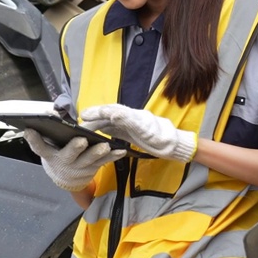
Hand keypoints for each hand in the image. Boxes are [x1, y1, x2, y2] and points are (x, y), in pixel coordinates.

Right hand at [24, 129, 124, 191]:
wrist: (66, 180)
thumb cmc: (57, 155)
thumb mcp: (49, 145)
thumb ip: (47, 131)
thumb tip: (48, 112)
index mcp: (51, 155)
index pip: (40, 147)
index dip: (34, 140)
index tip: (29, 130)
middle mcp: (64, 163)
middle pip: (69, 155)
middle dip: (75, 148)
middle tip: (81, 141)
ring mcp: (80, 168)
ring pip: (89, 160)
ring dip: (98, 153)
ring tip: (105, 146)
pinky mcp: (93, 169)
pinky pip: (104, 162)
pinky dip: (113, 156)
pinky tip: (120, 150)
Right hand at [80, 104, 197, 161]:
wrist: (176, 147)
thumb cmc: (163, 139)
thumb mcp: (146, 131)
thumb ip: (129, 121)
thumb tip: (112, 112)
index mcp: (134, 115)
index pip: (112, 110)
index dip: (98, 112)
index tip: (85, 115)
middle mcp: (132, 118)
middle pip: (110, 115)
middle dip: (95, 117)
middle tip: (81, 122)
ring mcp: (133, 125)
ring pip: (112, 123)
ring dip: (99, 124)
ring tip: (87, 129)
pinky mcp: (134, 133)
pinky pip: (118, 130)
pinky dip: (107, 130)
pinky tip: (101, 134)